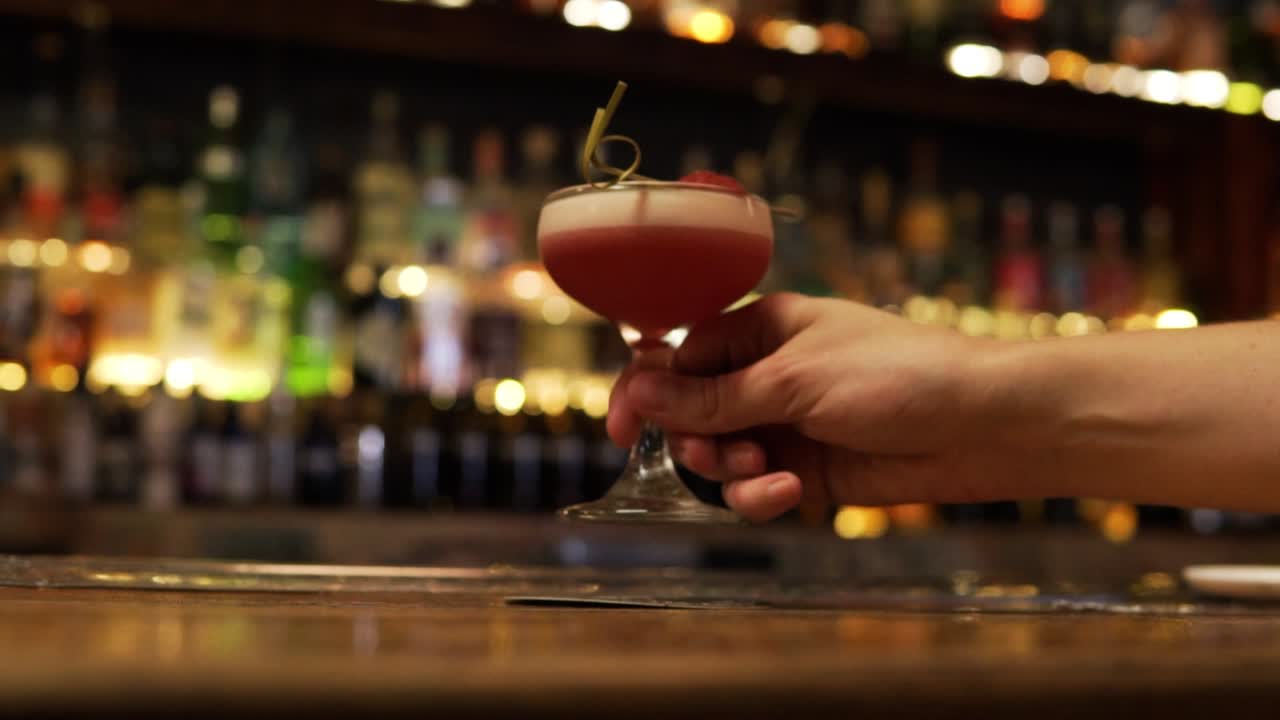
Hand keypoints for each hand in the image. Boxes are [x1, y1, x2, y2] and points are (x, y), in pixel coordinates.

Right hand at [608, 293, 1013, 521]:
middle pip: (691, 411)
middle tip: (716, 451)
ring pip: (721, 456)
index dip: (647, 390)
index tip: (622, 427)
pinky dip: (762, 496)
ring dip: (730, 470)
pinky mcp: (807, 469)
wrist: (983, 426)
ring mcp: (787, 423)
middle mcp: (768, 374)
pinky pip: (757, 488)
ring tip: (768, 471)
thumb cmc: (897, 376)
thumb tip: (636, 387)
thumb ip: (713, 394)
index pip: (680, 356)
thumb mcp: (795, 380)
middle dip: (697, 437)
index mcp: (763, 328)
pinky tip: (792, 492)